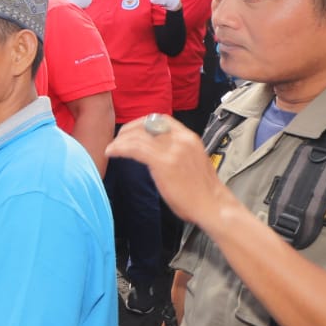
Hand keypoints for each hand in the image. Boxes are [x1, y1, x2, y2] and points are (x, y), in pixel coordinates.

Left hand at [106, 115, 230, 228]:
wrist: (214, 206)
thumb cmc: (202, 191)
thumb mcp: (191, 160)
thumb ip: (175, 150)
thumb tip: (154, 149)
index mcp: (189, 138)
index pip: (160, 119)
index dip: (141, 122)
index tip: (130, 131)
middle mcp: (182, 139)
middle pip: (146, 123)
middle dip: (127, 130)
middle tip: (117, 140)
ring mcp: (173, 150)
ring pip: (138, 136)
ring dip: (120, 141)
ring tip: (111, 148)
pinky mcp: (164, 163)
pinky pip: (135, 149)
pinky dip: (120, 148)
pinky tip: (112, 152)